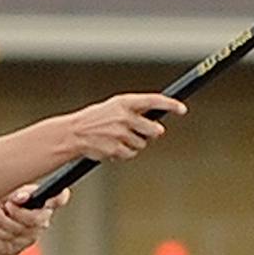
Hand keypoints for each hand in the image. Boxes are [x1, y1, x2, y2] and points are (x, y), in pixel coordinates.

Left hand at [0, 188, 59, 254]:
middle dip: (16, 212)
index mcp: (41, 203)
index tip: (63, 192)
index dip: (61, 198)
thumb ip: (15, 194)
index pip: (57, 201)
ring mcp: (33, 233)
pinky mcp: (22, 245)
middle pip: (35, 219)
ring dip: (0, 219)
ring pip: (18, 228)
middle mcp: (42, 219)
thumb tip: (22, 196)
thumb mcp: (4, 197)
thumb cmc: (2, 211)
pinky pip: (8, 237)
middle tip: (6, 205)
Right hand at [66, 92, 184, 161]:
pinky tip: (113, 148)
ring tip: (118, 140)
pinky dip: (125, 153)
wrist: (72, 133)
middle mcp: (124, 117)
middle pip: (153, 129)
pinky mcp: (116, 149)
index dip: (171, 104)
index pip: (154, 100)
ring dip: (134, 144)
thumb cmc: (94, 120)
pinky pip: (131, 154)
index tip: (182, 109)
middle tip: (144, 133)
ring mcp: (120, 134)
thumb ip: (134, 110)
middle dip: (152, 133)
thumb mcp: (113, 107)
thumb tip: (155, 118)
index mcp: (124, 102)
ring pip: (142, 144)